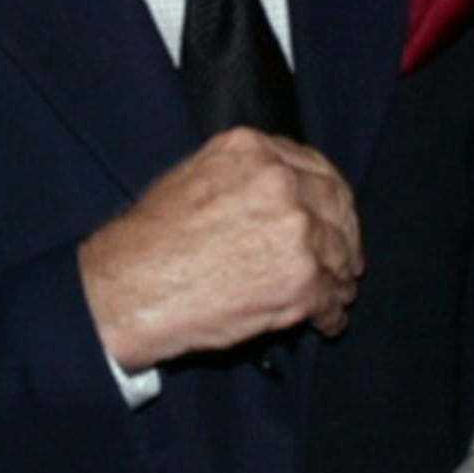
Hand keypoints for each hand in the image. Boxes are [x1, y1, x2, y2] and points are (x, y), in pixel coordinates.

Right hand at [79, 131, 361, 370]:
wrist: (129, 288)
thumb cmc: (149, 239)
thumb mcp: (193, 175)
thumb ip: (246, 175)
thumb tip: (283, 193)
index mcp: (254, 152)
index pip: (316, 169)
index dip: (330, 198)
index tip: (334, 215)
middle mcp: (281, 185)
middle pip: (337, 209)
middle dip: (344, 237)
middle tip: (344, 259)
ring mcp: (296, 233)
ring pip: (340, 256)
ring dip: (340, 279)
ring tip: (336, 295)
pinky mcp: (301, 282)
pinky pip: (332, 300)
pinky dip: (331, 314)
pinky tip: (326, 320)